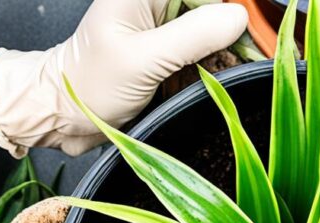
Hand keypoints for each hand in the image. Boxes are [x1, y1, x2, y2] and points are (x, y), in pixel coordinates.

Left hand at [0, 0, 247, 157]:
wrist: (63, 114)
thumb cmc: (88, 85)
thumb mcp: (143, 61)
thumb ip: (192, 36)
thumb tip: (237, 17)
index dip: (234, 7)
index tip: (255, 33)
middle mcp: (155, 3)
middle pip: (214, 7)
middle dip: (234, 32)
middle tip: (254, 58)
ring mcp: (163, 26)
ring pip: (215, 30)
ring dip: (229, 52)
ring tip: (237, 72)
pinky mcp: (167, 49)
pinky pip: (205, 51)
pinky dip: (217, 67)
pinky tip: (221, 80)